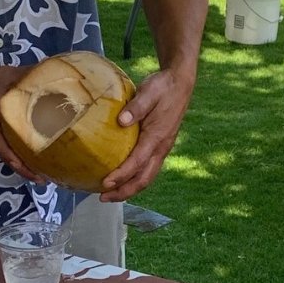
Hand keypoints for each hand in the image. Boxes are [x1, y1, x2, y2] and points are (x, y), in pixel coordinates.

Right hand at [0, 66, 45, 182]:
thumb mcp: (8, 74)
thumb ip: (31, 76)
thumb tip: (57, 75)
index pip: (8, 145)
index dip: (22, 161)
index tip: (40, 170)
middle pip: (10, 157)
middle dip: (27, 170)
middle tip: (47, 178)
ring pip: (7, 157)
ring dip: (23, 167)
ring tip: (43, 175)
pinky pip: (4, 151)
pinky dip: (17, 158)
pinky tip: (31, 161)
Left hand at [98, 68, 194, 202]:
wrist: (180, 84)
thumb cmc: (162, 87)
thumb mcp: (149, 91)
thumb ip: (136, 106)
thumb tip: (121, 120)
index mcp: (157, 137)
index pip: (137, 162)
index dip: (121, 175)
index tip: (105, 183)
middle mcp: (161, 147)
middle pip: (144, 179)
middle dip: (124, 191)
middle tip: (103, 198)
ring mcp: (162, 149)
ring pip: (146, 177)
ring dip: (129, 188)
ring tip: (109, 194)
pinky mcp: (159, 146)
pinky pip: (147, 169)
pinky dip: (134, 179)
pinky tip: (121, 179)